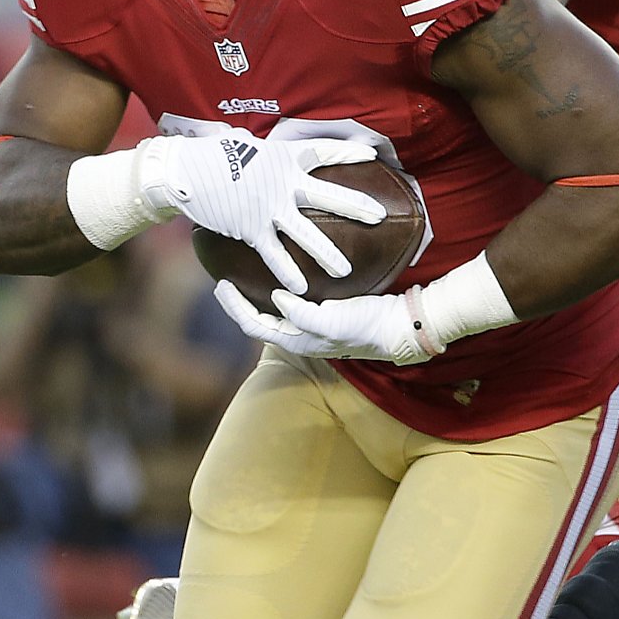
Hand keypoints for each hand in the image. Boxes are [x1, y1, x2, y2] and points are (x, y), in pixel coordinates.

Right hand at [137, 134, 385, 294]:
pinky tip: (300, 288)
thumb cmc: (208, 153)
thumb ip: (256, 150)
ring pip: (307, 233)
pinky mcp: (252, 228)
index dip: (347, 151)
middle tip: (381, 216)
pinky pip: (275, 254)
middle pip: (329, 195)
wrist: (183, 171)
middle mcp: (283, 183)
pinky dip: (287, 271)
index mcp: (283, 157)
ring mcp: (270, 207)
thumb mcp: (239, 142)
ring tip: (345, 270)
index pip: (323, 152)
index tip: (372, 153)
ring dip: (327, 253)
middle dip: (356, 205)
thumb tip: (250, 141)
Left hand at [212, 280, 440, 365]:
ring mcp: (311, 326)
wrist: (397, 326)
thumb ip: (301, 314)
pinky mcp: (323, 314)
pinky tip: (277, 278)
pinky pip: (291, 305)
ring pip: (273, 314)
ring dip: (255, 299)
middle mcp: (299, 335)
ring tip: (243, 278)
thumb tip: (276, 299)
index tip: (221, 285)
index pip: (253, 325)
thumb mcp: (330, 321)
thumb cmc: (363, 325)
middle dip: (239, 303)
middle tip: (223, 281)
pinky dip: (277, 292)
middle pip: (258, 321)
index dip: (234, 307)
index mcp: (296, 341)